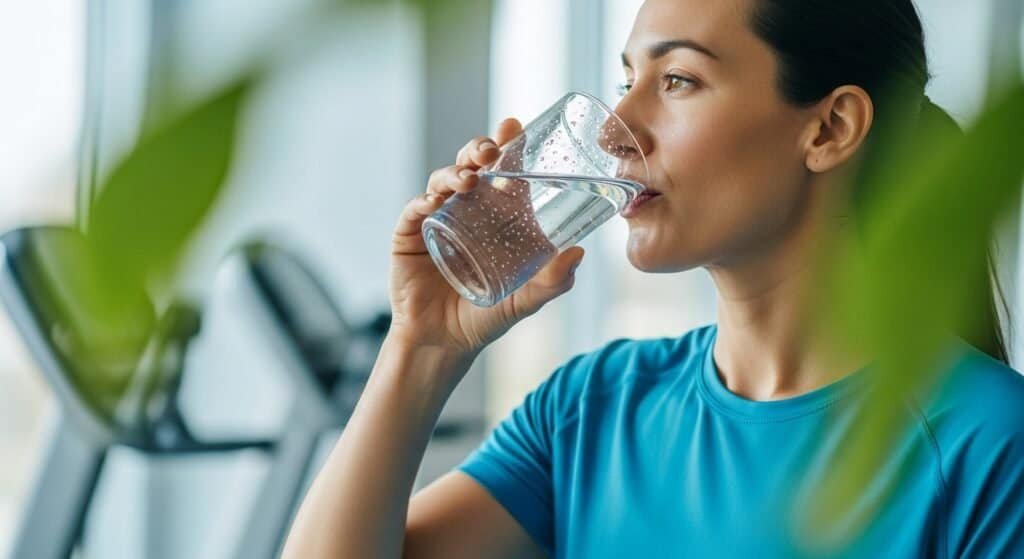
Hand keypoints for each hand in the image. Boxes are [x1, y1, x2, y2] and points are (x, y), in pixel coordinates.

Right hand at [388, 118, 584, 360]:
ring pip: (443, 180)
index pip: (503, 172)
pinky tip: (434, 201)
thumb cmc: (485, 317)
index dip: (508, 146)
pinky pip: (415, 209)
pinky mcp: (409, 235)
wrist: (444, 343)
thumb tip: (579, 252)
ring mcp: (436, 219)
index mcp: (496, 216)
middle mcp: (467, 211)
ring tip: (469, 180)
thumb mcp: (526, 299)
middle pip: (472, 166)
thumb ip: (553, 281)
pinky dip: (424, 200)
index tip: (514, 126)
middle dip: (479, 150)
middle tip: (492, 149)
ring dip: (455, 172)